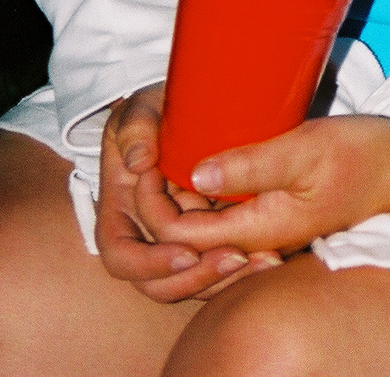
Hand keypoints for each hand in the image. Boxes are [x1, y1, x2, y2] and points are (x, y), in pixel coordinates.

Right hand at [95, 84, 282, 302]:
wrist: (187, 106)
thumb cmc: (156, 108)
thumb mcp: (142, 109)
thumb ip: (135, 127)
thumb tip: (139, 162)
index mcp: (119, 211)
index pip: (120, 255)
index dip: (149, 262)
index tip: (187, 251)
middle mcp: (143, 235)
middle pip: (157, 283)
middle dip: (195, 278)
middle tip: (234, 258)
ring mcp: (172, 241)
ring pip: (189, 283)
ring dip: (221, 279)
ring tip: (259, 260)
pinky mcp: (203, 237)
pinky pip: (214, 266)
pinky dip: (238, 270)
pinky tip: (270, 257)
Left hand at [153, 113, 389, 257]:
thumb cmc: (361, 156)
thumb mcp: (305, 150)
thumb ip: (250, 165)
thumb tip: (195, 174)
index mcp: (261, 228)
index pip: (183, 236)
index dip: (154, 205)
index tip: (144, 163)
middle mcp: (258, 236)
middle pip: (187, 236)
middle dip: (159, 202)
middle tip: (145, 153)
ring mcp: (267, 225)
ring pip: (205, 223)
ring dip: (180, 195)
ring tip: (166, 149)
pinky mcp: (276, 210)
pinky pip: (227, 210)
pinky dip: (206, 190)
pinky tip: (203, 156)